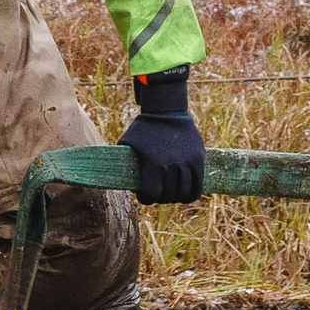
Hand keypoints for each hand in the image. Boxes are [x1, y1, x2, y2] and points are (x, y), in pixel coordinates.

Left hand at [118, 66, 203, 203]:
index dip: (146, 198)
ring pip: (182, 194)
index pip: (151, 194)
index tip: (145, 195)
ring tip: (170, 193)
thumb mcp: (127, 142)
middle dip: (160, 198)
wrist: (167, 110)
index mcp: (151, 163)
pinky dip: (190, 195)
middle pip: (167, 196)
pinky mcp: (198, 160)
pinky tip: (184, 194)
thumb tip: (110, 177)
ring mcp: (186, 163)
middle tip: (157, 192)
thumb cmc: (143, 128)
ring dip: (175, 197)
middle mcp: (170, 165)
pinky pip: (197, 187)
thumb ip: (123, 162)